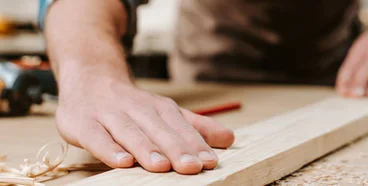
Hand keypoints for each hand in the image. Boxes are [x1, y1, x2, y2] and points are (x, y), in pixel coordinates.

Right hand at [55, 76, 233, 173]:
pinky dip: (108, 149)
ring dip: (146, 149)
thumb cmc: (132, 104)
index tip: (210, 161)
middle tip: (192, 168)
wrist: (89, 76)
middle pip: (159, 130)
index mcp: (159, 107)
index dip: (196, 144)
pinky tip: (122, 162)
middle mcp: (137, 109)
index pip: (180, 127)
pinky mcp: (83, 123)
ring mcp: (109, 115)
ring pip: (130, 132)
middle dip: (176, 149)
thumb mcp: (165, 112)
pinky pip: (96, 137)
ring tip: (162, 167)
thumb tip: (230, 139)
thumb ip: (196, 127)